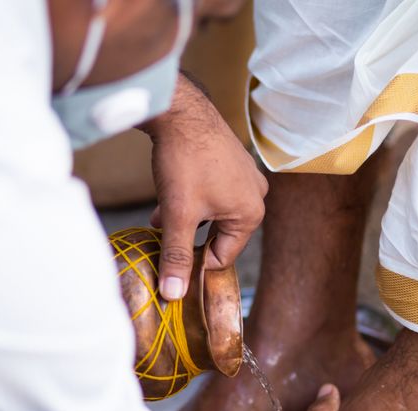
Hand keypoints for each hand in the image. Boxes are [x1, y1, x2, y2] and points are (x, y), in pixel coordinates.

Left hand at [140, 74, 267, 300]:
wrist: (180, 109)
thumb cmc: (185, 161)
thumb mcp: (180, 215)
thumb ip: (177, 256)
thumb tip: (174, 295)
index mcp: (251, 214)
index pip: (222, 256)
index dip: (193, 263)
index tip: (169, 262)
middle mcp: (256, 196)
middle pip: (218, 234)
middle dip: (188, 237)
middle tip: (162, 237)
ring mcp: (245, 176)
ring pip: (212, 213)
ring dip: (187, 218)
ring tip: (161, 218)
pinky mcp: (232, 161)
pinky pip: (213, 192)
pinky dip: (192, 199)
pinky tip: (168, 197)